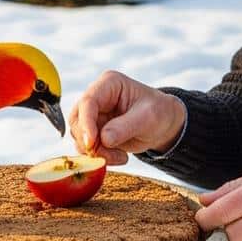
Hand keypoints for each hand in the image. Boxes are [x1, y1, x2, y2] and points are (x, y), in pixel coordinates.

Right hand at [68, 70, 185, 164]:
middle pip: (77, 120)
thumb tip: (103, 138)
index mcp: (109, 84)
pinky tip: (120, 156)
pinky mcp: (95, 131)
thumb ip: (125, 127)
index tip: (91, 143)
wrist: (164, 124)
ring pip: (79, 136)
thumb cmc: (159, 112)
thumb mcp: (149, 117)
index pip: (88, 102)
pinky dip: (101, 156)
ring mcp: (94, 115)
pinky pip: (88, 147)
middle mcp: (97, 97)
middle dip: (89, 141)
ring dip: (97, 152)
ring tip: (121, 156)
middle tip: (107, 155)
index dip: (86, 123)